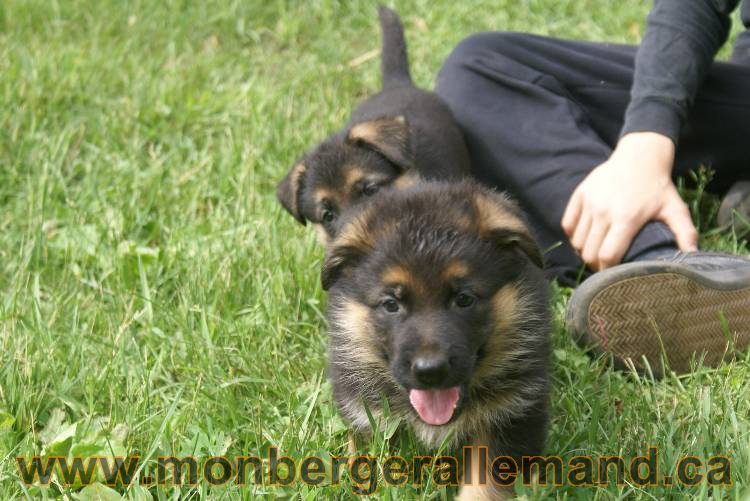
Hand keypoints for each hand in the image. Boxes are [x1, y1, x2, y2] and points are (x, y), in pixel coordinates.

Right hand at [561, 132, 697, 270]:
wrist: (639, 156)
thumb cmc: (657, 187)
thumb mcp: (675, 208)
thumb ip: (685, 232)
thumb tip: (692, 256)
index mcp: (626, 218)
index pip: (607, 255)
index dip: (608, 270)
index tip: (613, 274)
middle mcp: (604, 211)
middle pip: (589, 252)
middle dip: (595, 264)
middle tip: (604, 266)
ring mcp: (589, 202)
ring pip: (577, 241)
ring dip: (584, 251)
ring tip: (595, 252)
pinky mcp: (579, 195)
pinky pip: (567, 224)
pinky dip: (573, 236)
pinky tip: (585, 237)